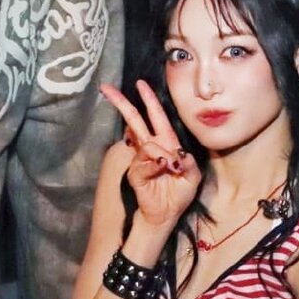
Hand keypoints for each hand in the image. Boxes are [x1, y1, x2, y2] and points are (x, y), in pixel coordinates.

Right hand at [99, 81, 201, 230]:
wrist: (166, 215)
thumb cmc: (179, 194)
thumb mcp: (193, 176)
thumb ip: (188, 162)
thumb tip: (174, 154)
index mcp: (166, 142)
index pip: (156, 116)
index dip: (148, 99)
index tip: (139, 84)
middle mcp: (151, 147)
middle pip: (133, 120)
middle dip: (121, 103)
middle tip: (106, 88)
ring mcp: (140, 159)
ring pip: (145, 143)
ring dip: (160, 154)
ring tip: (171, 168)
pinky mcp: (135, 173)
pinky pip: (143, 163)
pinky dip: (154, 165)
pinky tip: (163, 168)